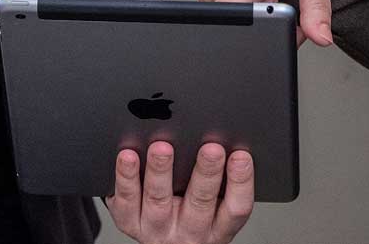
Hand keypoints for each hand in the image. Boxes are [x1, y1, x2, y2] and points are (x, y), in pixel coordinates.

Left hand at [105, 141, 253, 243]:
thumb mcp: (215, 206)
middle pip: (200, 202)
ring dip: (161, 172)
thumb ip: (220, 180)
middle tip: (211, 148)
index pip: (235, 208)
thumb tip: (224, 135)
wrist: (163, 241)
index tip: (241, 156)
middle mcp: (190, 232)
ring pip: (159, 201)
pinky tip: (128, 156)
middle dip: (207, 173)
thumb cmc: (191, 215)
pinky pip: (126, 201)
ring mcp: (158, 228)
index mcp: (218, 227)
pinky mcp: (130, 222)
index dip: (240, 182)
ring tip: (162, 148)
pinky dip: (126, 177)